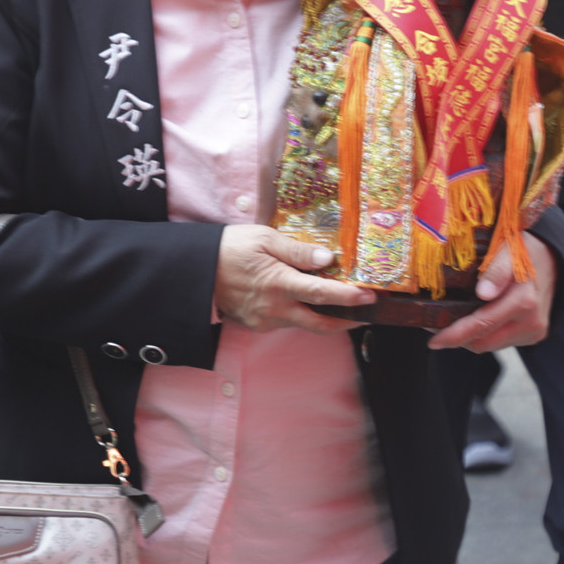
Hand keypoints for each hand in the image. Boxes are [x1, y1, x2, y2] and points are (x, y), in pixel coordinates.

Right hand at [215, 224, 375, 333]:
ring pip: (304, 324)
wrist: (195, 271)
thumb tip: (328, 259)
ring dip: (324, 317)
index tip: (369, 296)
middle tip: (366, 313)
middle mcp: (275, 308)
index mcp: (278, 283)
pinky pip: (287, 322)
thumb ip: (297, 250)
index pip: (322, 294)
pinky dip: (302, 315)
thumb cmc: (229, 248)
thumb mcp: (264, 238)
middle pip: (320, 323)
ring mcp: (265, 320)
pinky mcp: (257, 325)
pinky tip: (307, 302)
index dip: (349, 297)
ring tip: (341, 304)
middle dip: (347, 321)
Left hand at [427, 232, 555, 351]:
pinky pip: (502, 341)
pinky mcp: (535, 335)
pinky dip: (487, 334)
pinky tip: (477, 320)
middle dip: (459, 338)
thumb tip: (483, 293)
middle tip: (436, 329)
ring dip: (472, 337)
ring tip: (454, 323)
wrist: (553, 258)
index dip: (455, 335)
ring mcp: (535, 331)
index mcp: (523, 300)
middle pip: (484, 341)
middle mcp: (531, 321)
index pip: (482, 325)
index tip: (433, 340)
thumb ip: (496, 270)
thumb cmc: (524, 250)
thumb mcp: (507, 250)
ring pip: (492, 344)